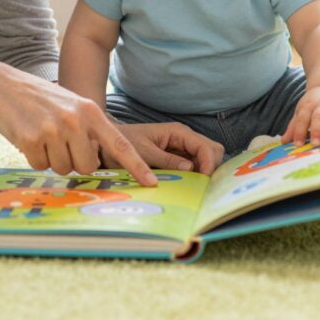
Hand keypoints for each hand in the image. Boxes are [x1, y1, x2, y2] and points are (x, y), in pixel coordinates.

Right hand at [0, 69, 157, 185]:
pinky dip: (35, 158)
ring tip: (43, 136)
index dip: (136, 166)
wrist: (2, 86)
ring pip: (63, 169)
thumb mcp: (72, 105)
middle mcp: (75, 120)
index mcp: (90, 111)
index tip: (152, 183)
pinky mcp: (31, 140)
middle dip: (75, 162)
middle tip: (60, 143)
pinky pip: (41, 166)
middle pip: (88, 166)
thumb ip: (88, 128)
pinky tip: (29, 137)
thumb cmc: (41, 99)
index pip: (119, 143)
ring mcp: (53, 130)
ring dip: (53, 159)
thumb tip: (98, 161)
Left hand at [109, 122, 224, 175]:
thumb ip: (166, 160)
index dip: (209, 164)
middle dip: (212, 167)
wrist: (107, 142)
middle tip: (202, 185)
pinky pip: (195, 166)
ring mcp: (182, 148)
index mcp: (178, 132)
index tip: (204, 181)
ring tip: (195, 187)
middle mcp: (184, 138)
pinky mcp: (177, 158)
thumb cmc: (122, 143)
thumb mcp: (143, 153)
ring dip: (205, 172)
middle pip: (213, 150)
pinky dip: (196, 175)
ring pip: (206, 159)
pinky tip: (188, 185)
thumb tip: (191, 167)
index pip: (205, 147)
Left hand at [282, 86, 319, 146]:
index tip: (298, 144)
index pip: (302, 119)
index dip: (299, 131)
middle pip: (318, 117)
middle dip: (317, 130)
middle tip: (316, 144)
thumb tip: (283, 142)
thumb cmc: (313, 105)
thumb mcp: (302, 112)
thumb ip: (294, 126)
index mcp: (308, 105)